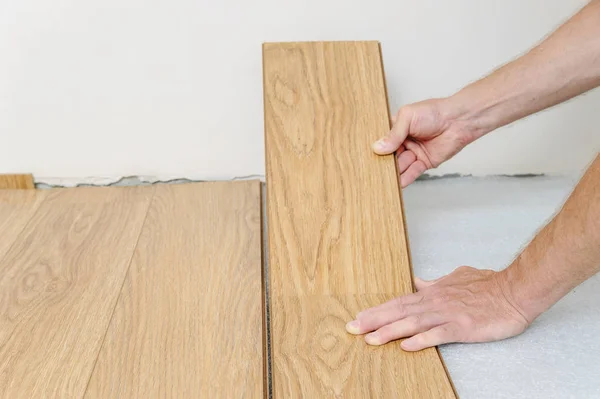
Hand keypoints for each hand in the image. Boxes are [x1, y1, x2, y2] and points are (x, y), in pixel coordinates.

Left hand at [345, 266, 530, 350]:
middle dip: (373, 320)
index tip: (359, 317)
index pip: (399, 302)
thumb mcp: (456, 278)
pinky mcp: (462, 327)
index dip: (377, 310)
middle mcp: (435, 302)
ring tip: (370, 340)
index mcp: (433, 293)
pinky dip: (421, 340)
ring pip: (413, 323)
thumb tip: (418, 282)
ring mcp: (448, 315)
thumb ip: (435, 283)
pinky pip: (438, 334)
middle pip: (398, 312)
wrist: (514, 290)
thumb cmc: (488, 285)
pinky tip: (406, 346)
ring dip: (390, 331)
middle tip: (352, 328)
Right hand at [373, 99, 482, 186]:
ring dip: (393, 172)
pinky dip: (405, 178)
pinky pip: (412, 172)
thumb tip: (378, 147)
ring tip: (383, 179)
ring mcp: (414, 152)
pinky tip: (397, 183)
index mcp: (398, 127)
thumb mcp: (408, 117)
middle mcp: (404, 141)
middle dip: (384, 163)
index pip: (383, 140)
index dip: (376, 148)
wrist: (458, 121)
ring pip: (400, 165)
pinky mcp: (424, 162)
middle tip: (373, 170)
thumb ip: (394, 134)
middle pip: (390, 155)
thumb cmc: (435, 112)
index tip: (367, 156)